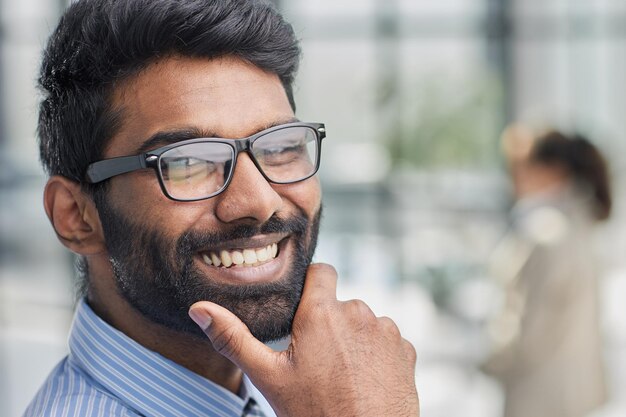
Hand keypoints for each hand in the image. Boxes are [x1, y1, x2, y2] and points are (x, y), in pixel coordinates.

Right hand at [189, 263, 418, 416]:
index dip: (311, 285)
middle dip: (328, 322)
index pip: (320, 271)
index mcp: (321, 313)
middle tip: (316, 359)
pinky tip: (364, 379)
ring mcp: (385, 330)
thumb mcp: (269, 378)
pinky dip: (376, 353)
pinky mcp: (405, 349)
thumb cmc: (317, 414)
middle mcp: (357, 312)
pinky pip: (385, 340)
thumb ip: (234, 339)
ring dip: (353, 338)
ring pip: (363, 322)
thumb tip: (199, 309)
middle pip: (339, 303)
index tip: (303, 308)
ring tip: (341, 373)